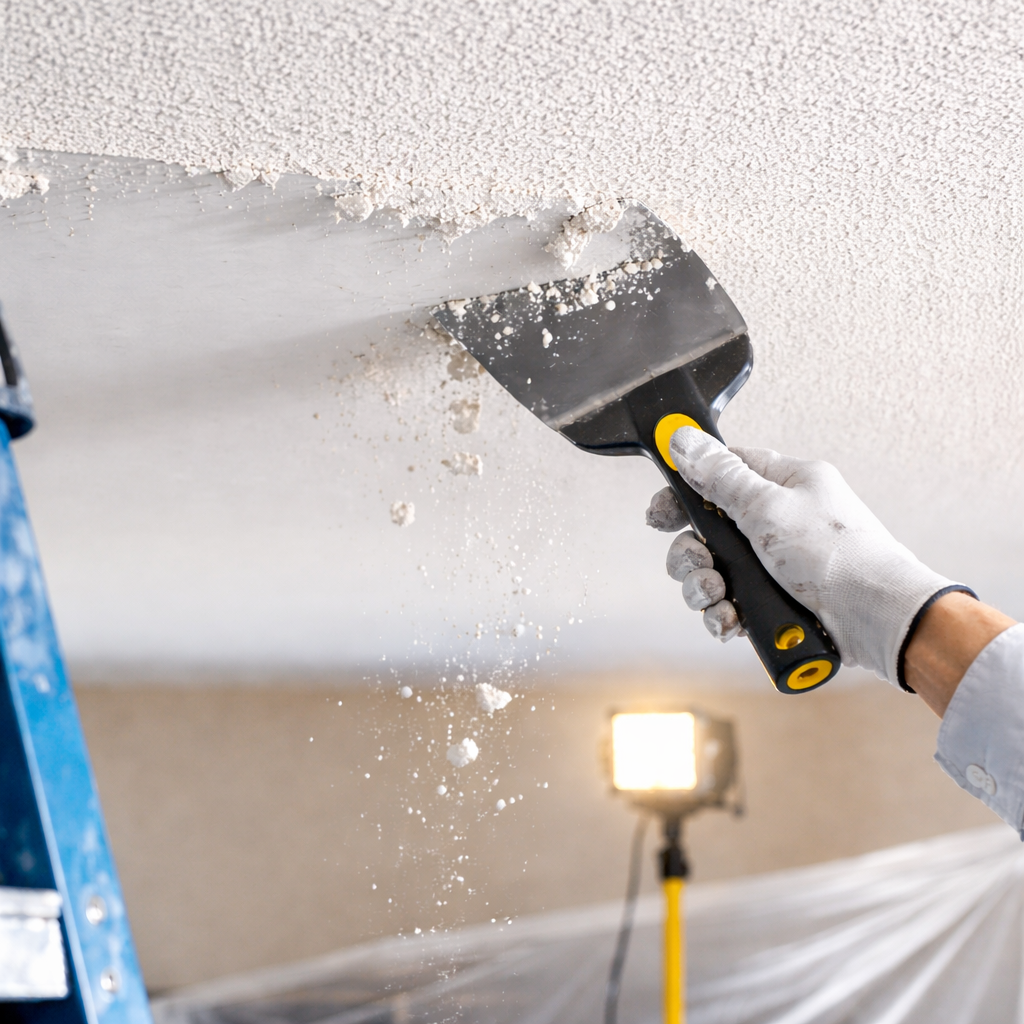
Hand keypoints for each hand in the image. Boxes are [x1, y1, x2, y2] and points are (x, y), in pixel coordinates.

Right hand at [649, 427, 968, 684]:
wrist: (879, 622)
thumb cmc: (839, 558)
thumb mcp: (769, 508)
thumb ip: (720, 478)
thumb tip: (682, 439)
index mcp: (785, 485)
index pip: (722, 472)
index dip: (686, 491)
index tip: (660, 513)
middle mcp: (779, 521)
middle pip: (709, 530)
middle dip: (693, 554)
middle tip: (700, 565)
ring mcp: (778, 564)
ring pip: (715, 571)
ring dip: (705, 589)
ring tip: (719, 599)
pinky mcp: (777, 601)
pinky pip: (732, 604)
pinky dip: (724, 615)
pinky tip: (731, 622)